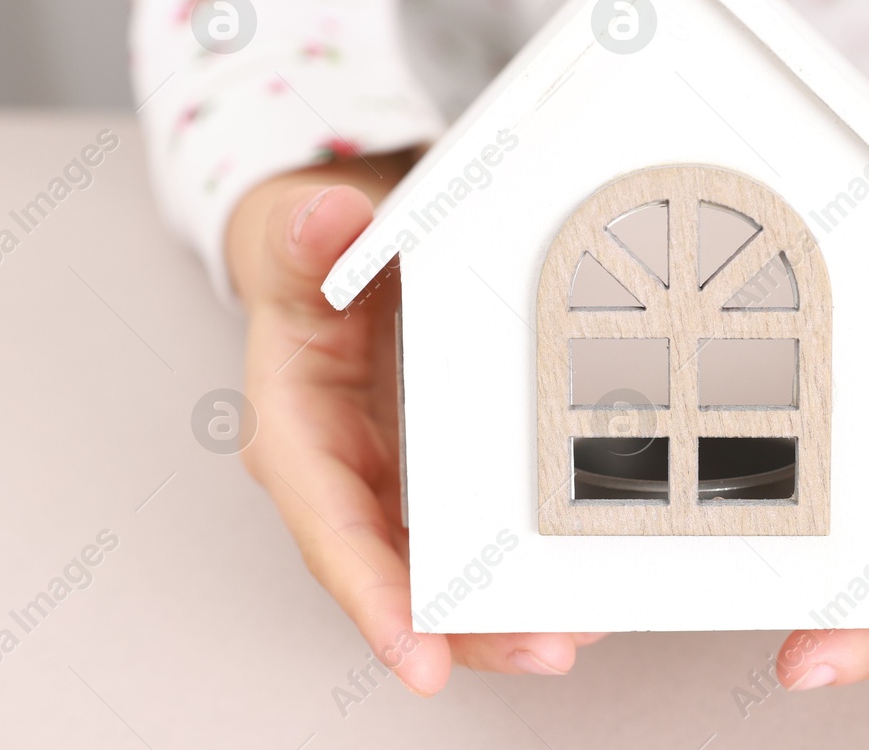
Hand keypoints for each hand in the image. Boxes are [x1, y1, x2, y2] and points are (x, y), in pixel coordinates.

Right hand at [226, 159, 604, 694]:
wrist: (329, 254)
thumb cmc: (307, 261)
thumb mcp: (296, 238)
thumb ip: (305, 236)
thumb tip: (325, 220)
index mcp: (295, 431)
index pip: (330, 524)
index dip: (372, 592)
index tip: (416, 650)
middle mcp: (339, 475)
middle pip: (395, 574)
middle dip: (461, 626)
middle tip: (540, 648)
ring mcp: (387, 484)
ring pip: (437, 574)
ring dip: (497, 617)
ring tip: (570, 635)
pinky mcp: (429, 479)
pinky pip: (469, 541)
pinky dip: (514, 572)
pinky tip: (573, 590)